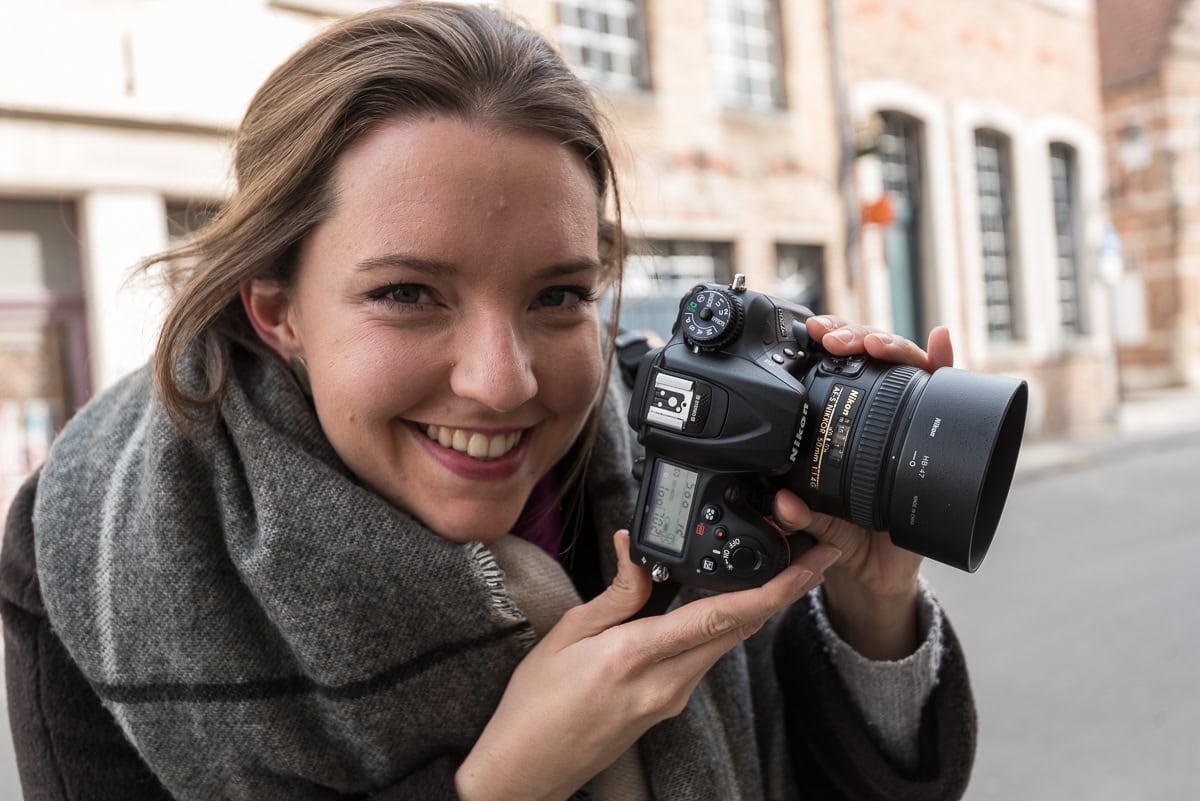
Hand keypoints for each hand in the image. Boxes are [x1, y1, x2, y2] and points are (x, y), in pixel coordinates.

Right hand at [455, 531, 840, 800]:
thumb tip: (637, 549)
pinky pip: (704, 657)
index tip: (805, 564)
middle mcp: (666, 683)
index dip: (772, 588)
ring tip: (773, 569)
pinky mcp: (667, 707)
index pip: (720, 615)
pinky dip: (719, 625)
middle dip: (781, 591)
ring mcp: (671, 700)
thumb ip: (615, 594)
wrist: (527, 769)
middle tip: (809, 556)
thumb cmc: (535, 706)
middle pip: (738, 629)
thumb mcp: (567, 634)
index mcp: (637, 656)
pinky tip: (718, 603)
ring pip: (725, 643)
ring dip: (753, 607)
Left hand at [770, 317, 955, 659]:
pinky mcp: (941, 436)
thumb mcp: (817, 523)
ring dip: (891, 345)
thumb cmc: (845, 535)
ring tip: (874, 345)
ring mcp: (910, 420)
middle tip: (836, 340)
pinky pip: (949, 396)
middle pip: (870, 357)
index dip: (827, 343)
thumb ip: (800, 514)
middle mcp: (876, 415)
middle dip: (853, 337)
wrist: (879, 571)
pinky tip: (941, 341)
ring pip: (906, 365)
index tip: (814, 335)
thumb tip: (783, 501)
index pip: (837, 369)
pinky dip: (946, 363)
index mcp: (840, 424)